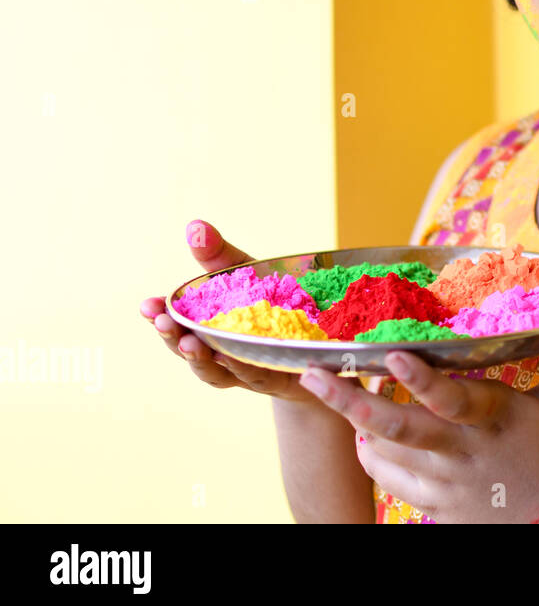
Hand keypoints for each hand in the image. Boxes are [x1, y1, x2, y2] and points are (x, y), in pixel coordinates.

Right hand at [141, 218, 316, 403]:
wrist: (323, 328)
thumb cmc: (275, 300)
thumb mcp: (246, 273)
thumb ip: (219, 255)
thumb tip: (195, 227)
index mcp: (209, 329)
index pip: (176, 326)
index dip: (158, 317)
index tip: (147, 305)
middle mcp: (222, 356)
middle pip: (191, 353)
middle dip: (174, 338)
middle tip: (163, 323)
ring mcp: (248, 371)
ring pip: (218, 373)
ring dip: (201, 359)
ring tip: (191, 343)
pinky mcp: (280, 378)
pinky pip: (259, 377)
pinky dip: (244, 368)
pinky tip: (235, 357)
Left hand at [299, 311, 538, 522]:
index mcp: (493, 418)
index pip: (451, 397)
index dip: (421, 378)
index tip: (392, 354)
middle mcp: (462, 451)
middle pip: (397, 428)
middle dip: (349, 402)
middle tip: (312, 375)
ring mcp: (444, 485)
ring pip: (383, 456)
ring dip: (361, 426)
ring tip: (346, 397)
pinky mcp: (433, 510)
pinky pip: (389, 483)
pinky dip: (375, 458)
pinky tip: (374, 437)